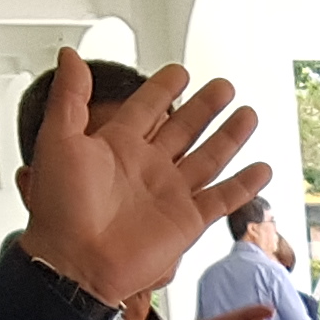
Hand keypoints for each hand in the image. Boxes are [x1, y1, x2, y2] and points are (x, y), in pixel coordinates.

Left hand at [16, 46, 266, 310]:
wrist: (77, 263)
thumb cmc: (60, 210)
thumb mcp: (58, 141)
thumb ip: (70, 97)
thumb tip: (70, 56)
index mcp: (117, 146)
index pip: (146, 107)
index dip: (163, 88)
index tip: (178, 72)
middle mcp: (147, 168)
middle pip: (184, 127)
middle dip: (204, 106)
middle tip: (222, 87)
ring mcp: (170, 194)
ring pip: (209, 157)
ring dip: (230, 136)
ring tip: (247, 114)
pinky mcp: (188, 221)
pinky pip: (222, 198)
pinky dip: (244, 184)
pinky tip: (261, 169)